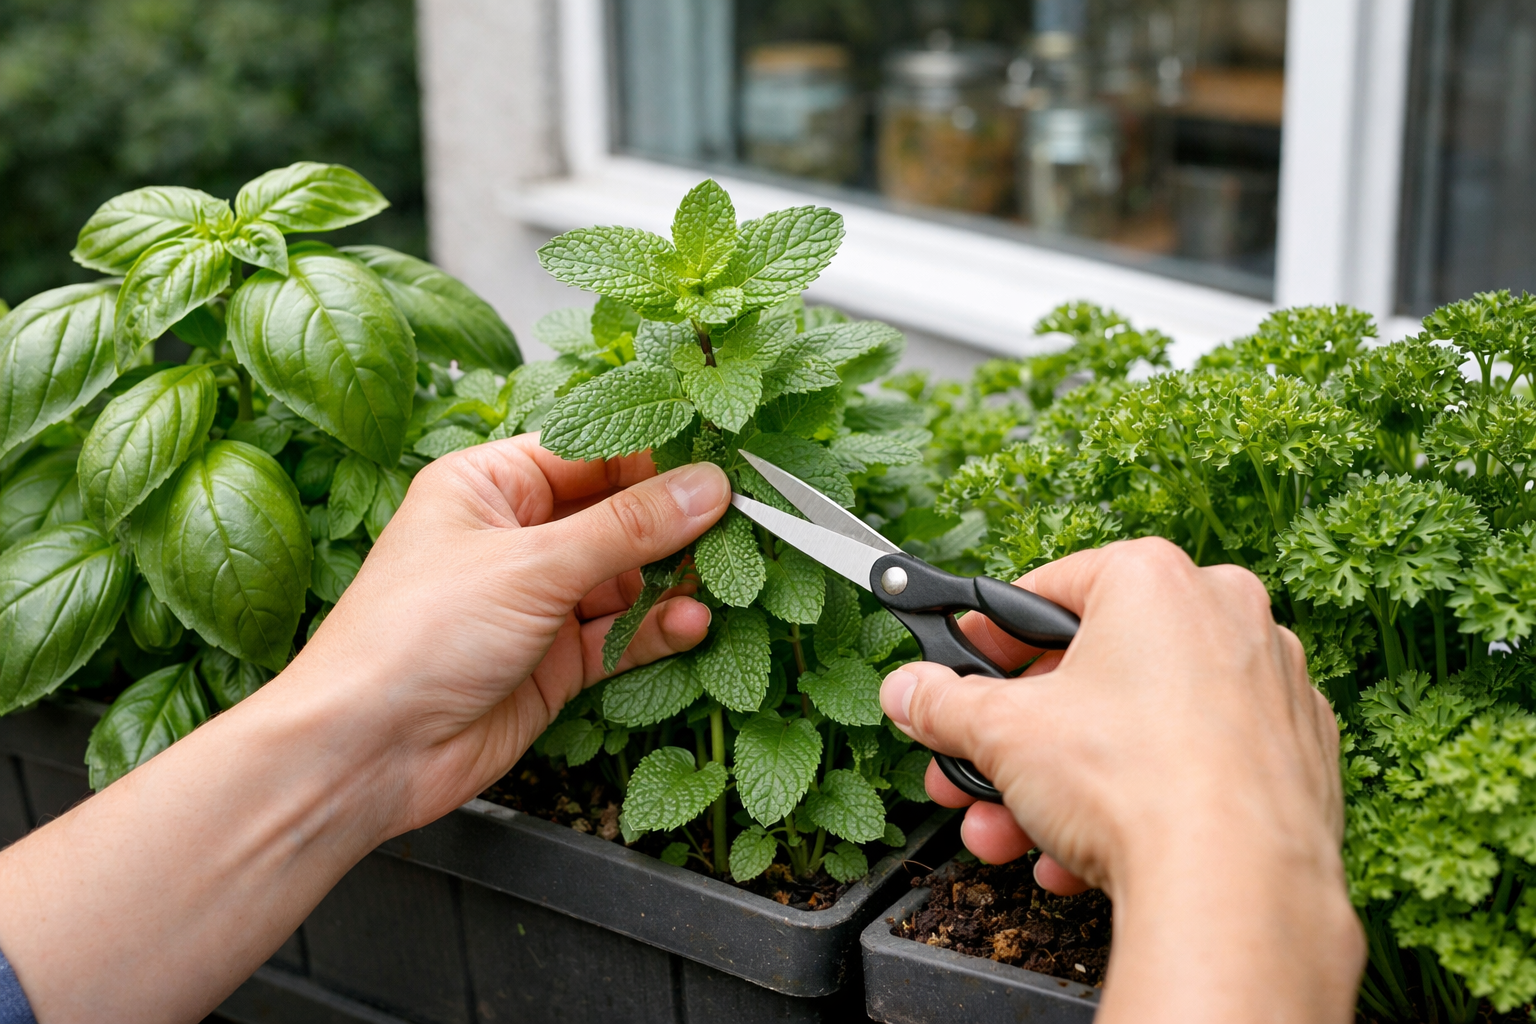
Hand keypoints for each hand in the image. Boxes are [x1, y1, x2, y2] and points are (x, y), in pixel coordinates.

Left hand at [289, 436, 730, 833]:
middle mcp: (515, 536)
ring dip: (674, 582)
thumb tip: (707, 486)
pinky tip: (694, 626)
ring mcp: (536, 600)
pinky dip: (657, 630)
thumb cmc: (412, 636)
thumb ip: (628, 528)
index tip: (720, 459)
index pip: (592, 452)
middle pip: (617, 515)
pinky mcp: (553, 660)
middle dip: (676, 523)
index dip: (657, 456)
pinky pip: (621, 634)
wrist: (366, 752)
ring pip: (627, 577)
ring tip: (726, 580)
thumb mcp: (531, 566)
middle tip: (738, 524)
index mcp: (489, 485)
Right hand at [879, 537, 1362, 1023]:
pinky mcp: (1296, 754)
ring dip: (1063, 780)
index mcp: (1156, 580)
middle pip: (1091, 669)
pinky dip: (1137, 800)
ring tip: (1011, 832)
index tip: (958, 672)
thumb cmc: (1132, 782)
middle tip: (971, 769)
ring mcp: (1271, 685)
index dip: (986, 640)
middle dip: (1018, 735)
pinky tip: (1083, 854)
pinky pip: (1193, 764)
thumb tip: (910, 691)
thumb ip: (946, 704)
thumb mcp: (1003, 733)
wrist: (1234, 888)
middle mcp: (1225, 615)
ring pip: (1139, 724)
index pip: (1046, 591)